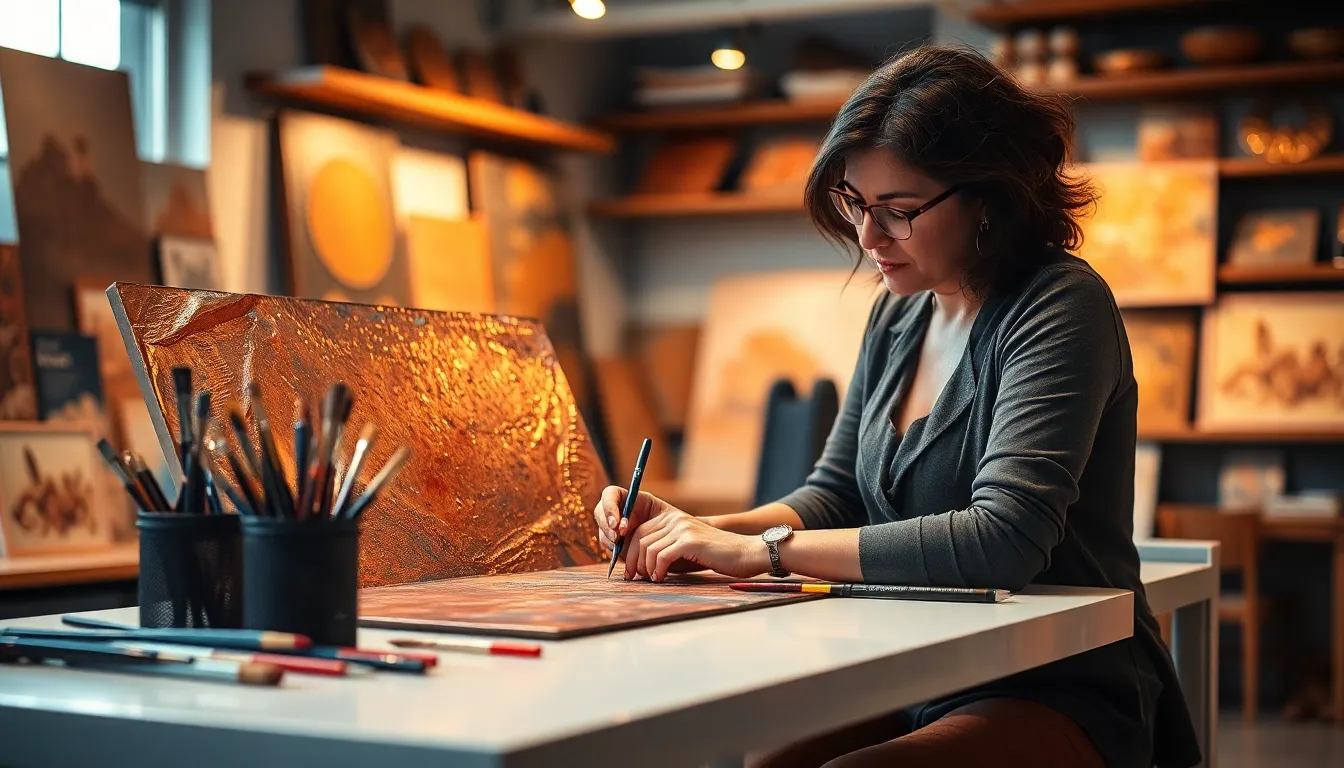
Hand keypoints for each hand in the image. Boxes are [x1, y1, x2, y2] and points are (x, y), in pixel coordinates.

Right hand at [593, 485, 677, 553]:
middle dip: (607, 528)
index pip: (609, 494)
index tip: (617, 524)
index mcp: (625, 496)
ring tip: (623, 548)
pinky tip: (626, 555)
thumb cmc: (665, 519)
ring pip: (602, 532)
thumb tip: (621, 529)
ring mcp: (611, 526)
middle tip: (617, 539)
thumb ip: (638, 516)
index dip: (609, 508)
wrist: (669, 536)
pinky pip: (608, 547)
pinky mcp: (613, 541)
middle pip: (600, 514)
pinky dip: (615, 552)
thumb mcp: (655, 513)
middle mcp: (614, 509)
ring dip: (610, 541)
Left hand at [626, 510, 769, 582]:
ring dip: (645, 567)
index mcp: (673, 518)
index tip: (630, 570)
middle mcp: (676, 519)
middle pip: (640, 538)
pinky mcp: (690, 540)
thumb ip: (667, 549)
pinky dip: (657, 569)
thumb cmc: (717, 556)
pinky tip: (660, 578)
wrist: (746, 553)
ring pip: (648, 548)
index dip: (630, 551)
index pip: (640, 531)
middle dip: (632, 560)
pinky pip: (662, 555)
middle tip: (633, 578)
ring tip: (650, 579)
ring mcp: (683, 528)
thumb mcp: (688, 549)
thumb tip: (642, 564)